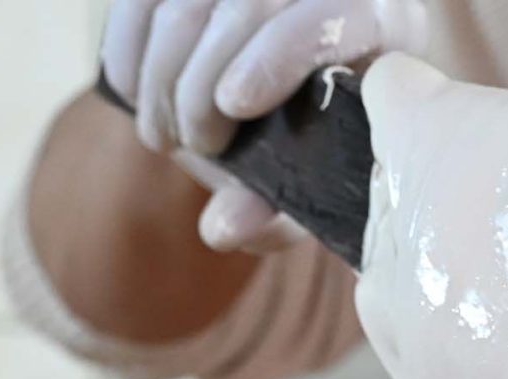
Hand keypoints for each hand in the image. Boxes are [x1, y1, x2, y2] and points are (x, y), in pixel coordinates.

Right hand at [98, 0, 425, 250]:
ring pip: (190, 0)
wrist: (318, 90)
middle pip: (249, 4)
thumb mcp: (315, 185)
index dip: (278, 54)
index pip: (332, 17)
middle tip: (191, 145)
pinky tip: (131, 94)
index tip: (233, 105)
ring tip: (163, 135)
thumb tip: (221, 227)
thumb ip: (279, 210)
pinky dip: (126, 47)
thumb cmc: (326, 146)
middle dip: (201, 81)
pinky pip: (142, 0)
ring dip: (160, 74)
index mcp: (381, 24)